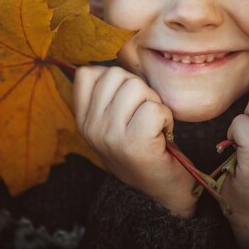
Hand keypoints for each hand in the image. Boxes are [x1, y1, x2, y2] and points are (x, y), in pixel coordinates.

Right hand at [73, 65, 198, 217]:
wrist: (160, 191)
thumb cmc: (142, 148)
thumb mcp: (112, 122)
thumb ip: (107, 94)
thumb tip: (113, 57)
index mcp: (82, 120)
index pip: (87, 73)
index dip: (115, 79)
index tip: (125, 102)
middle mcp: (90, 127)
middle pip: (116, 75)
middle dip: (139, 89)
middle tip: (144, 114)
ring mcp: (110, 135)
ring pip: (136, 87)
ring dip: (154, 103)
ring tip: (153, 124)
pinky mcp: (134, 143)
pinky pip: (154, 107)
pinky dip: (166, 118)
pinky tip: (162, 134)